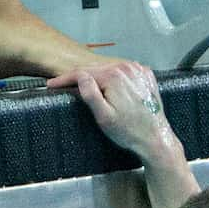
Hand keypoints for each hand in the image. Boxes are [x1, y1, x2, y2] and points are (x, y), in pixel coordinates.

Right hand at [47, 59, 178, 161]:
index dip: (65, 79)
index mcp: (114, 76)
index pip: (82, 73)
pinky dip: (114, 77)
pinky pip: (123, 71)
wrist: (156, 139)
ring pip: (109, 69)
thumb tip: (80, 76)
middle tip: (65, 86)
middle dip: (80, 78)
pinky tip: (109, 87)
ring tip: (85, 87)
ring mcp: (138, 70)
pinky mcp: (146, 75)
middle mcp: (127, 68)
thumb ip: (90, 94)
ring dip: (97, 77)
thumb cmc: (129, 131)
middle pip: (96, 69)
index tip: (52, 84)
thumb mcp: (104, 117)